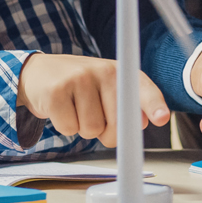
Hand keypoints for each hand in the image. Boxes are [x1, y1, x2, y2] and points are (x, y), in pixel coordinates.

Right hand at [18, 52, 169, 148]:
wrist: (39, 74)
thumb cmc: (80, 87)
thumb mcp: (107, 90)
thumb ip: (128, 107)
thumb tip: (141, 123)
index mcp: (121, 72)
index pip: (143, 89)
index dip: (153, 105)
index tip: (162, 118)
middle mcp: (103, 70)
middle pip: (117, 124)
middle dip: (107, 132)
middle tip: (94, 115)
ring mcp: (79, 78)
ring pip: (91, 130)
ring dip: (82, 128)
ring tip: (75, 108)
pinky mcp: (56, 90)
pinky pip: (68, 128)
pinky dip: (65, 127)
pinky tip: (61, 108)